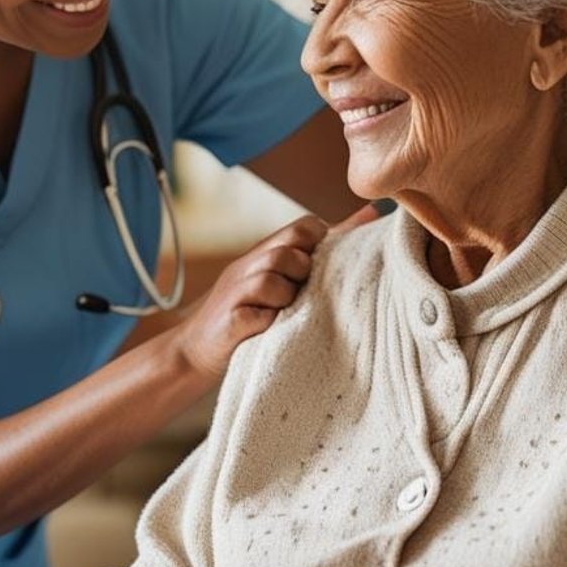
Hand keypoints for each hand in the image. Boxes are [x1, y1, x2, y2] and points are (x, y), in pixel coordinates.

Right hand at [173, 216, 329, 378]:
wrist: (194, 353)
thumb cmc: (251, 316)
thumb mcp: (282, 279)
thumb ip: (323, 249)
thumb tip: (372, 213)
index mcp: (264, 254)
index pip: (305, 226)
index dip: (321, 244)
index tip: (323, 269)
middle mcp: (249, 265)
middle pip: (290, 245)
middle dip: (304, 269)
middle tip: (300, 294)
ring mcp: (236, 291)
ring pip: (273, 273)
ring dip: (287, 297)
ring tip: (282, 314)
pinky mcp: (231, 320)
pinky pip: (259, 311)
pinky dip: (269, 321)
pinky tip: (268, 330)